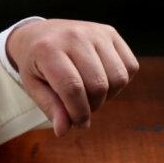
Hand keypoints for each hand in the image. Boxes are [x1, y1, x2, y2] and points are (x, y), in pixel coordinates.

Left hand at [6, 19, 138, 136]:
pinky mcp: (110, 32)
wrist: (38, 33)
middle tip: (80, 106)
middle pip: (98, 85)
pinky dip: (120, 81)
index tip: (78, 123)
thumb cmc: (35, 63)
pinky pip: (130, 66)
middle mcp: (74, 36)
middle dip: (92, 106)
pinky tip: (103, 79)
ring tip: (91, 93)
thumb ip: (50, 107)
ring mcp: (95, 32)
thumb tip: (64, 131)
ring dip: (108, 95)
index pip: (72, 88)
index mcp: (48, 49)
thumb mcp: (33, 86)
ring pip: (118, 78)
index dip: (79, 113)